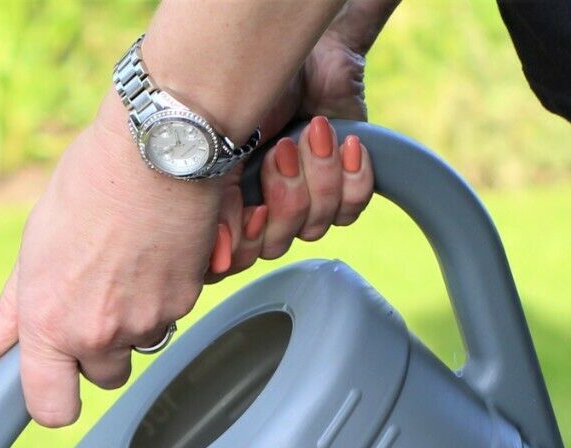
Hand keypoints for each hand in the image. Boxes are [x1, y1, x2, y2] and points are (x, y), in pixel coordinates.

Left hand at [0, 21, 378, 427]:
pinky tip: (151, 253)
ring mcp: (145, 322)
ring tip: (124, 265)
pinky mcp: (184, 303)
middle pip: (103, 379)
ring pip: (139, 348)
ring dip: (133, 322)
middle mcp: (96, 333)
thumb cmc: (89, 186)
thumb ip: (7, 319)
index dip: (54, 402)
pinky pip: (170, 318)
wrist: (157, 147)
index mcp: (49, 324)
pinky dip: (162, 296)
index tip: (55, 383)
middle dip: (100, 351)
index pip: (51, 410)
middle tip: (96, 296)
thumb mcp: (32, 254)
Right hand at [214, 24, 375, 278]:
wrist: (309, 61)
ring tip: (315, 131)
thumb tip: (220, 262)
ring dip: (319, 173)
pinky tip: (343, 143)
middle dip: (286, 193)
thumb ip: (219, 208)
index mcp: (227, 209)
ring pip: (315, 225)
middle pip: (275, 245)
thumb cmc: (257, 98)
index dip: (246, 244)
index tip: (255, 210)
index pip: (230, 264)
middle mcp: (262, 215)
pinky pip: (351, 210)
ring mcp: (303, 206)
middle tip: (283, 148)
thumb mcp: (224, 150)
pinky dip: (352, 174)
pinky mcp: (342, 193)